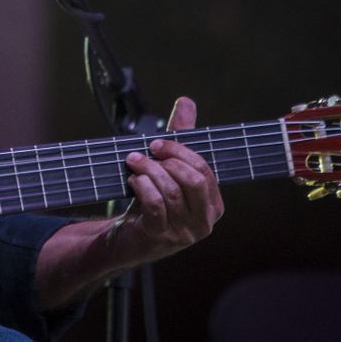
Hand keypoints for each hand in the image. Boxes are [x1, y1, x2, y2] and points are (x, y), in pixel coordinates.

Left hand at [107, 97, 224, 264]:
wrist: (127, 238)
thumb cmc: (152, 204)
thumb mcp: (168, 171)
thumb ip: (180, 139)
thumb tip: (186, 102)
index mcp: (213, 205)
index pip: (205, 171)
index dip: (181, 152)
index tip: (157, 142)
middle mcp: (203, 222)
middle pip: (194, 181)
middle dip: (168, 160)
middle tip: (146, 152)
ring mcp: (183, 233)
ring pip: (171, 191)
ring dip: (148, 170)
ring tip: (134, 163)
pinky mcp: (160, 237)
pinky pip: (155, 205)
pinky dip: (142, 187)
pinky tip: (133, 180)